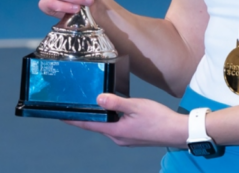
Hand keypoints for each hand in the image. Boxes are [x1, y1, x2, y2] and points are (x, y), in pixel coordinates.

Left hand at [65, 94, 186, 147]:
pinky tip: (111, 111)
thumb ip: (116, 102)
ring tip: (90, 106)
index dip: (74, 119)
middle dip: (85, 116)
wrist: (177, 132)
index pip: (88, 124)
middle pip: (96, 125)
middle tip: (74, 106)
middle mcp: (118, 138)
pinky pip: (115, 127)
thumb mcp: (136, 106)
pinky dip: (110, 119)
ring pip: (106, 126)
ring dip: (98, 117)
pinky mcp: (132, 136)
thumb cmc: (159, 119)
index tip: (61, 115)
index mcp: (115, 131)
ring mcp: (125, 139)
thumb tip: (98, 99)